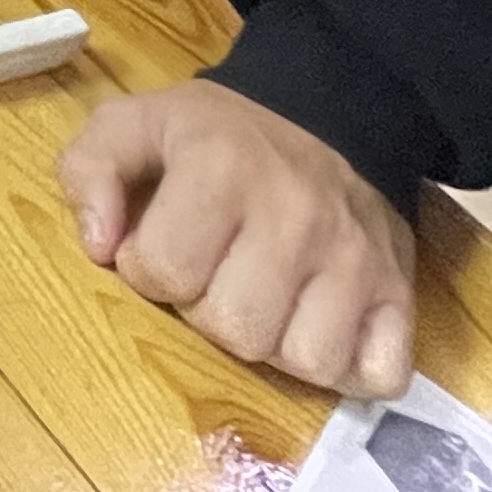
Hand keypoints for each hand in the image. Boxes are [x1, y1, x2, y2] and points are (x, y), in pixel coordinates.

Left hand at [57, 79, 415, 399]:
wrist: (329, 116)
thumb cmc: (220, 136)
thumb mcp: (136, 124)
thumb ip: (90, 171)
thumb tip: (97, 246)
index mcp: (222, 168)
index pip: (164, 271)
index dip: (149, 268)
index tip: (164, 244)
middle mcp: (298, 215)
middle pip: (235, 328)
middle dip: (209, 309)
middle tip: (218, 272)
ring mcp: (358, 259)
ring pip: (306, 361)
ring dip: (274, 343)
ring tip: (265, 296)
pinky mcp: (400, 296)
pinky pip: (378, 375)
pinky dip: (347, 366)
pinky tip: (319, 324)